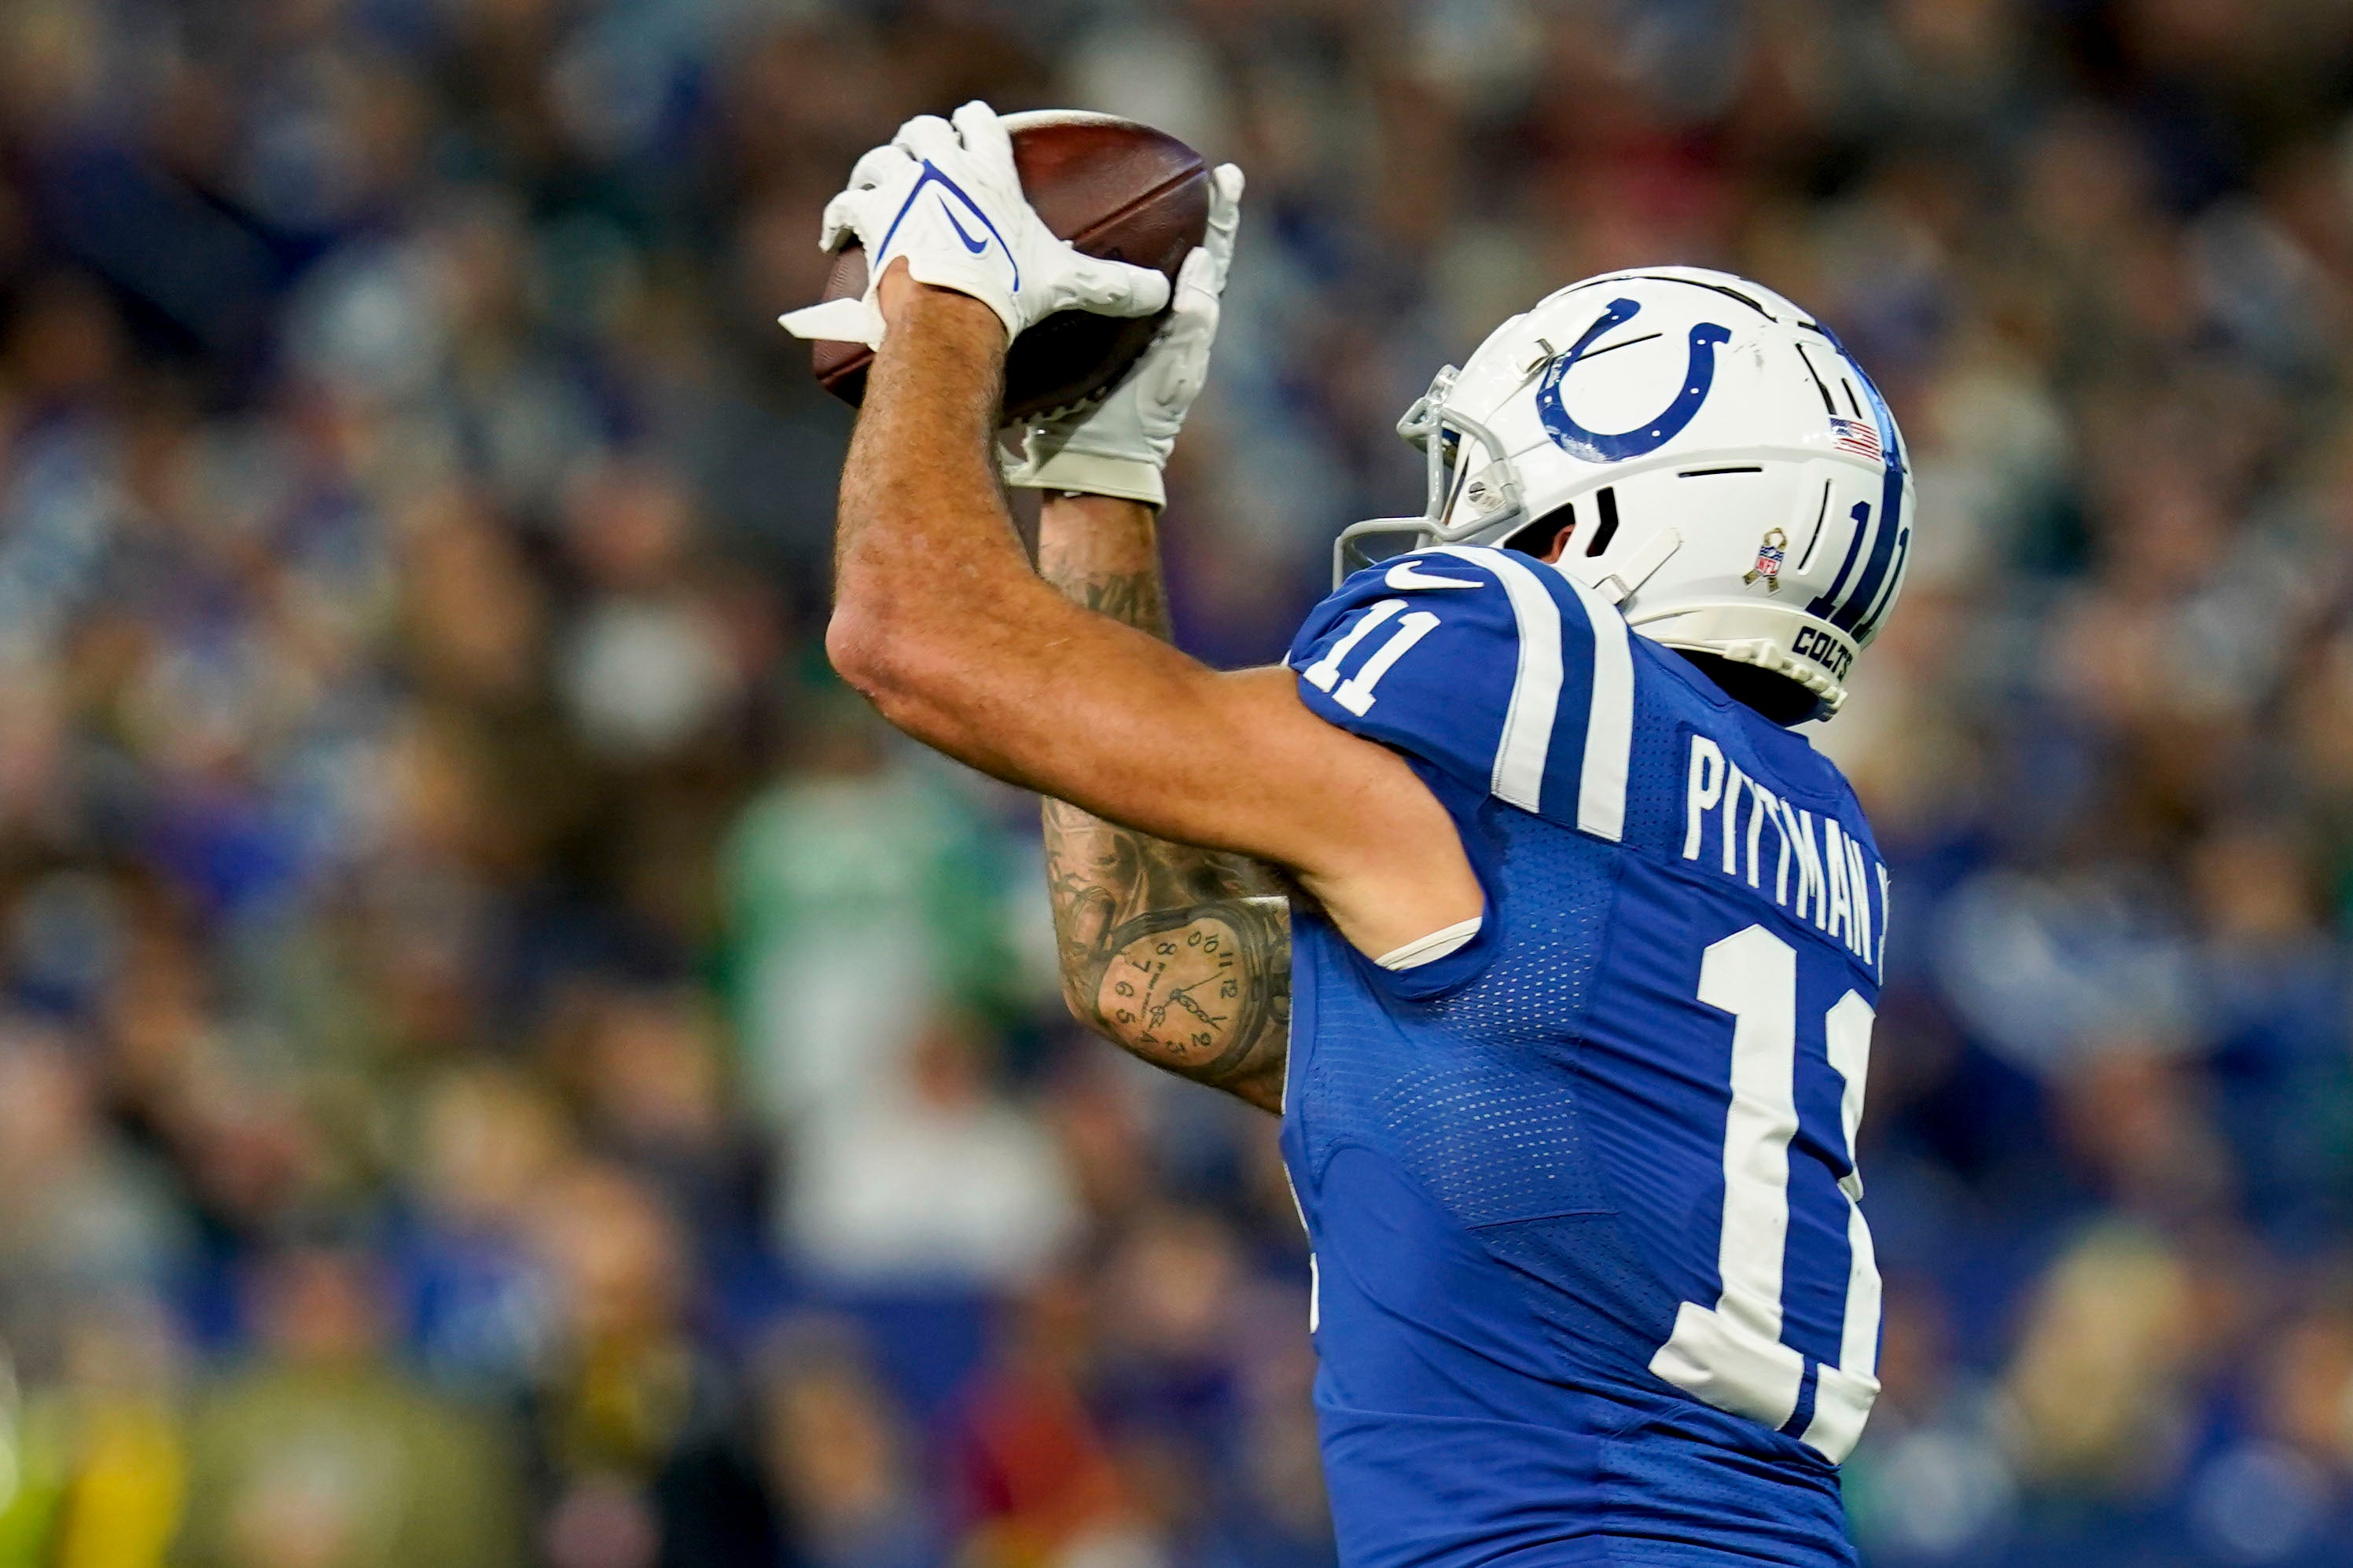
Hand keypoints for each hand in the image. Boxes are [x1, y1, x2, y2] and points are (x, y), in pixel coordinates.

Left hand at [779, 101, 1171, 348]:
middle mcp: (942, 166)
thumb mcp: (1066, 284)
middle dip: (920, 144)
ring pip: (879, 159)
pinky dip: (839, 219)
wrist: (953, 310)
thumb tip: (1161, 294)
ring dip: (877, 174)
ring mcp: (901, 186)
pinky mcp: (868, 215)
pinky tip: (835, 236)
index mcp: (989, 169)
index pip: (977, 121)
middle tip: (921, 165)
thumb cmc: (1010, 292)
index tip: (968, 133)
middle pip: (922, 130)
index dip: (971, 126)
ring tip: (877, 191)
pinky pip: (845, 205)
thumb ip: (1111, 285)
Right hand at [1002, 164, 1243, 508]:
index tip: (1226, 174)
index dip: (1221, 217)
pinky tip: (1082, 230)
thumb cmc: (1138, 421)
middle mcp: (1163, 320)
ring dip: (1152, 225)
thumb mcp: (1175, 372)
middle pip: (1186, 252)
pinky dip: (1105, 254)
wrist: (1090, 460)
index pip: (1212, 260)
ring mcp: (1130, 328)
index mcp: (1190, 325)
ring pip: (1147, 266)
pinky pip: (1105, 284)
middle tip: (1198, 170)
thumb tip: (1204, 260)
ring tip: (1148, 186)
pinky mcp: (1095, 337)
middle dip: (1194, 210)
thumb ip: (1194, 319)